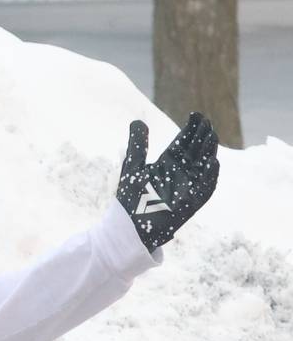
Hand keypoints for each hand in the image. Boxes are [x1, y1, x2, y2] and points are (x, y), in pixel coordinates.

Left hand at [117, 112, 219, 250]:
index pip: (183, 143)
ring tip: (211, 136)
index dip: (190, 130)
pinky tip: (212, 162)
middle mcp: (180, 174)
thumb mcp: (133, 167)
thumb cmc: (130, 198)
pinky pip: (204, 189)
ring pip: (203, 167)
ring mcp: (187, 188)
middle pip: (195, 152)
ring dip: (209, 152)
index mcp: (167, 164)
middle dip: (202, 137)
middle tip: (206, 122)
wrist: (128, 225)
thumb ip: (137, 145)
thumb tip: (138, 121)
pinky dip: (209, 177)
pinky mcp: (190, 203)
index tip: (195, 115)